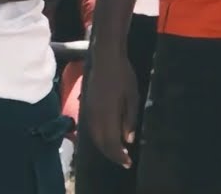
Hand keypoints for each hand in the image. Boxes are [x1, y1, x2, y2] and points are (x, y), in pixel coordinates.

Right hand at [84, 52, 141, 168]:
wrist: (106, 58)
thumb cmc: (123, 76)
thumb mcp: (133, 98)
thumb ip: (130, 120)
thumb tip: (128, 140)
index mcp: (107, 114)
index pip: (110, 142)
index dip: (119, 155)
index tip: (128, 163)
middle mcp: (95, 115)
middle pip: (100, 142)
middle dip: (111, 154)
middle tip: (124, 161)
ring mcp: (89, 109)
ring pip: (94, 135)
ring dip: (104, 147)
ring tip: (117, 152)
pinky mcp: (87, 105)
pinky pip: (91, 127)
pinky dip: (98, 137)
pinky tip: (106, 138)